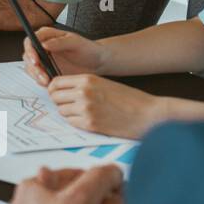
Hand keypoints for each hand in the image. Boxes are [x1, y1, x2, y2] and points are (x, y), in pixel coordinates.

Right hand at [22, 27, 109, 85]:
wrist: (97, 62)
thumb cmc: (88, 49)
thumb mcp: (75, 42)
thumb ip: (59, 42)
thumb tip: (44, 44)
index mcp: (47, 36)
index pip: (31, 41)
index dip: (30, 51)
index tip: (36, 60)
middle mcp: (43, 47)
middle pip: (28, 56)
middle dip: (33, 67)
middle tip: (42, 75)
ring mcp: (44, 60)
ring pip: (31, 67)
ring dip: (36, 75)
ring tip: (47, 82)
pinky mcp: (47, 70)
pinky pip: (38, 76)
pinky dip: (41, 81)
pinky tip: (49, 84)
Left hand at [46, 73, 166, 138]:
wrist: (149, 114)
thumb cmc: (129, 99)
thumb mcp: (104, 84)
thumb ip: (84, 85)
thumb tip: (63, 91)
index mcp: (87, 79)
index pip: (56, 82)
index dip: (54, 89)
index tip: (57, 94)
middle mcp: (84, 92)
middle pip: (55, 97)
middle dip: (59, 102)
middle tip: (68, 105)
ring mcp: (86, 109)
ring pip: (61, 111)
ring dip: (68, 113)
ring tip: (82, 113)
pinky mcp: (90, 124)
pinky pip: (71, 122)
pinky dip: (76, 122)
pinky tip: (88, 120)